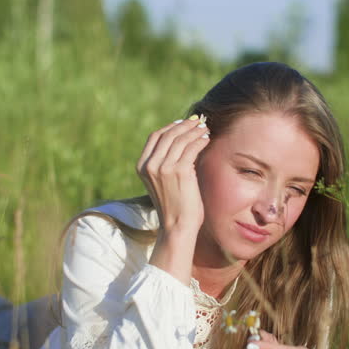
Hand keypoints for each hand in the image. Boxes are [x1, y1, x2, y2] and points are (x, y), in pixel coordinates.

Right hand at [137, 117, 209, 282]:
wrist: (177, 226)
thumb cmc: (174, 205)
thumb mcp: (163, 181)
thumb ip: (166, 162)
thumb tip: (181, 139)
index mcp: (142, 166)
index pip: (155, 137)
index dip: (170, 127)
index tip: (184, 123)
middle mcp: (150, 165)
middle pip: (168, 134)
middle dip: (185, 126)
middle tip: (199, 122)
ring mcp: (163, 167)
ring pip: (181, 139)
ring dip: (195, 131)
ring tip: (206, 129)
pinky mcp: (179, 171)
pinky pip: (192, 147)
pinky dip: (200, 140)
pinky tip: (207, 140)